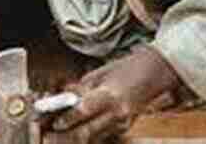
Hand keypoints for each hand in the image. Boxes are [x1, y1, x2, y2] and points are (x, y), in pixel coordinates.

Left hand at [44, 45, 181, 143]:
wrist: (155, 73)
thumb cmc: (128, 68)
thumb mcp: (101, 73)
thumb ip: (81, 88)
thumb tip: (63, 98)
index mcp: (110, 95)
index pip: (81, 112)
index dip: (64, 119)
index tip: (52, 122)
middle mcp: (117, 113)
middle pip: (85, 132)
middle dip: (65, 136)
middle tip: (50, 135)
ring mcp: (122, 123)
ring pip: (92, 138)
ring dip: (74, 138)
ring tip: (60, 135)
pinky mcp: (125, 127)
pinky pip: (101, 136)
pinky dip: (88, 135)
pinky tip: (78, 131)